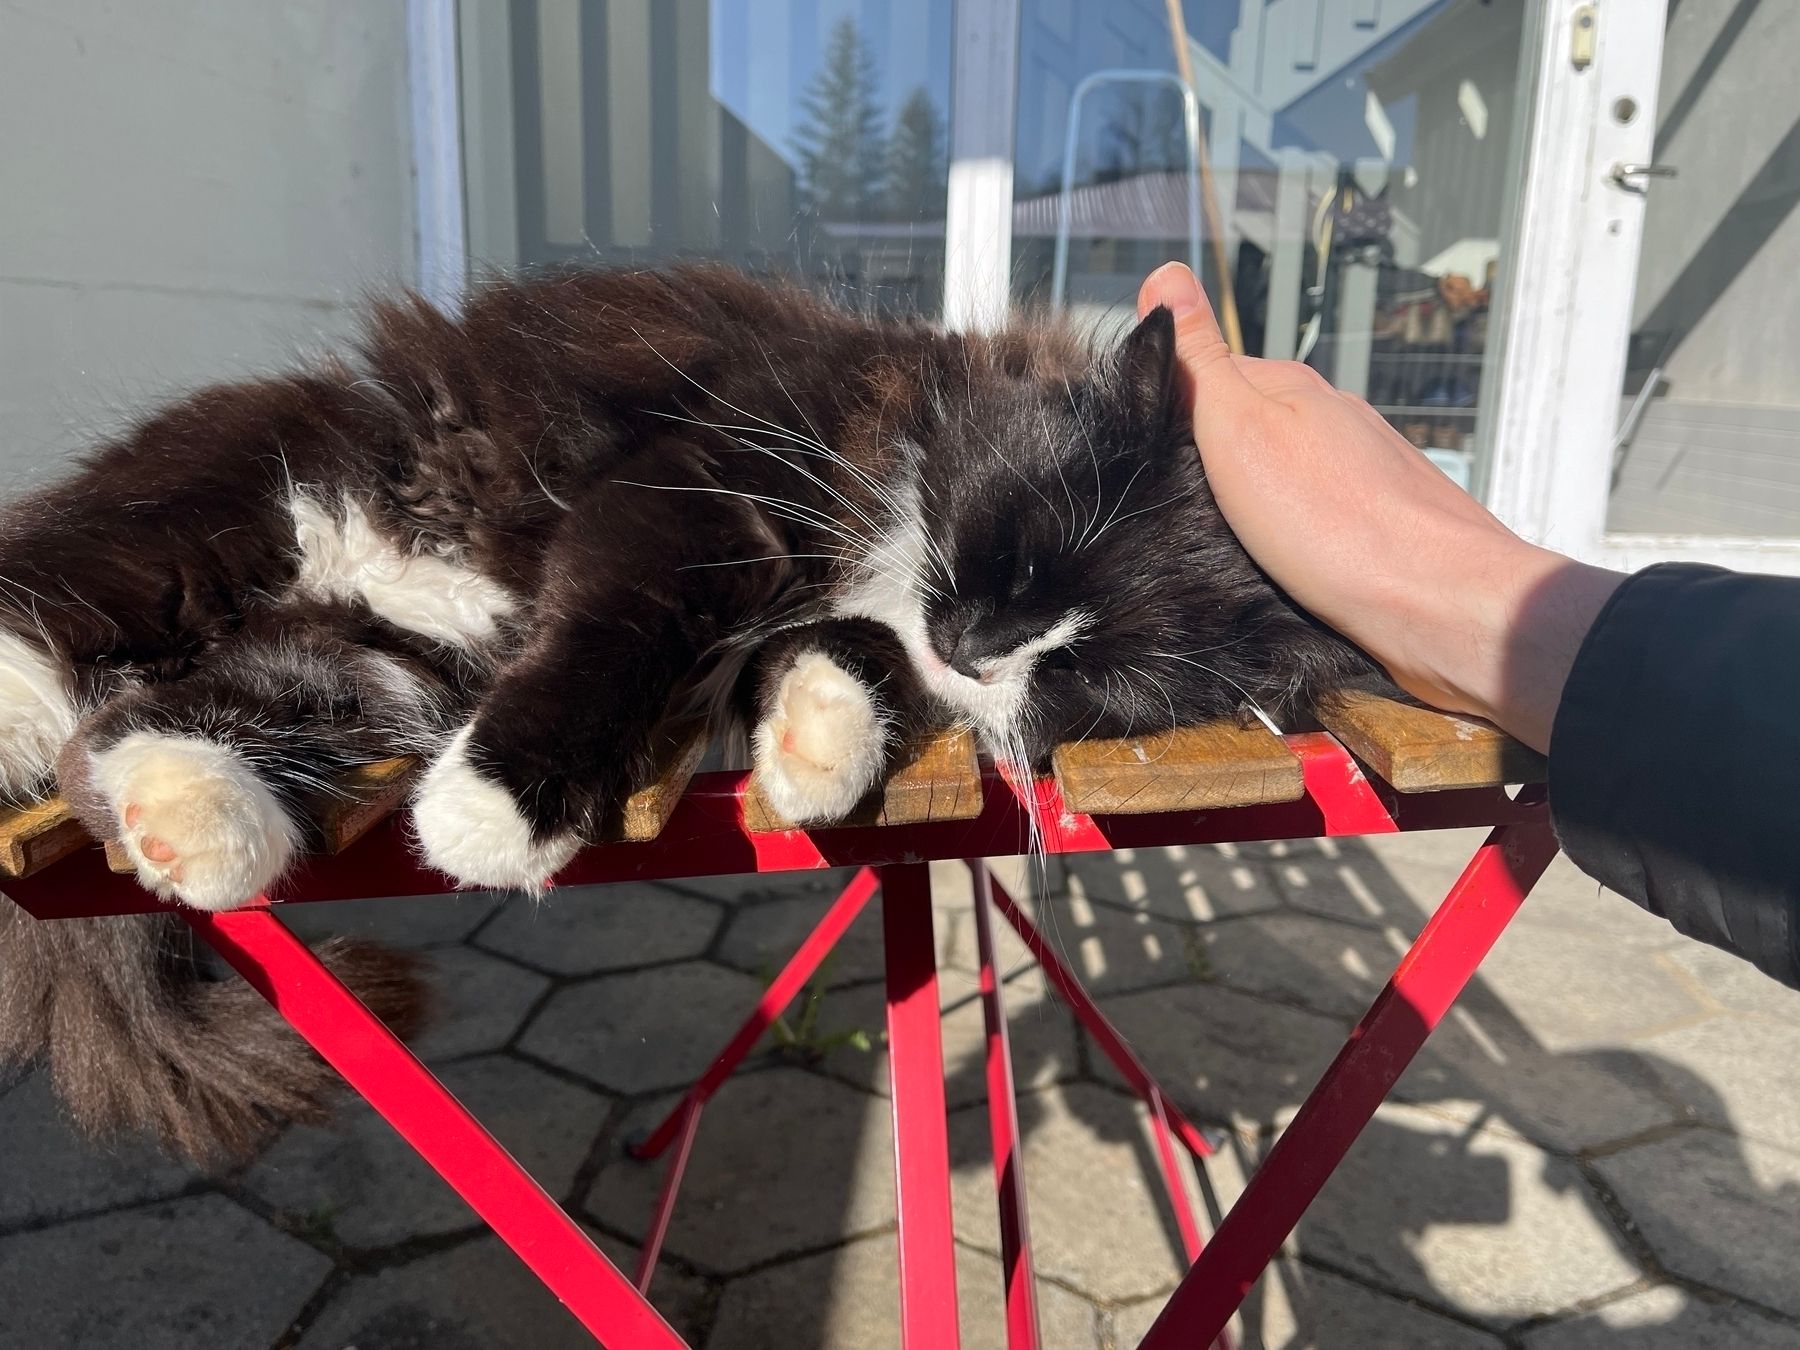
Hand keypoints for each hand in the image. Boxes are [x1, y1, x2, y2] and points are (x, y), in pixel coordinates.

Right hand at [1138, 262, 1622, 752]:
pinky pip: (1311, 524)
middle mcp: (1331, 421)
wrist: (1438, 607)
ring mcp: (1360, 473)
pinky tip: (1276, 573)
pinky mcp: (1378, 528)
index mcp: (1291, 389)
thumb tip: (1164, 273)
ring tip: (1222, 551)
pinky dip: (1286, 543)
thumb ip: (1201, 360)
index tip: (1139, 459)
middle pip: (1242, 432)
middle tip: (1172, 516)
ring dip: (1247, 510)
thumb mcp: (1239, 429)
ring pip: (1278, 481)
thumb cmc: (1335, 523)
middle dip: (1205, 467)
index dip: (1164, 415)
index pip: (1204, 378)